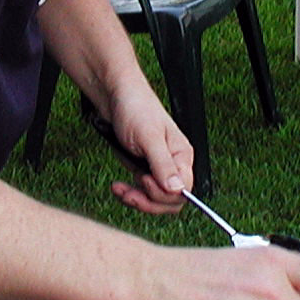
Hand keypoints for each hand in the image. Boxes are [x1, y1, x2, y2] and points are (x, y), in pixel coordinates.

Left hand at [105, 84, 193, 214]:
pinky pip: (142, 193)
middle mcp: (174, 164)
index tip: (144, 181)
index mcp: (182, 156)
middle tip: (130, 192)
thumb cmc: (135, 109)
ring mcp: (158, 168)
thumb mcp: (149, 137)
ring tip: (120, 189)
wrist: (115, 97)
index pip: (184, 191)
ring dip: (138, 200)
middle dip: (149, 201)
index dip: (164, 194)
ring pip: (155, 200)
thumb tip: (177, 189)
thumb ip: (163, 164)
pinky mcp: (144, 169)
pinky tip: (118, 187)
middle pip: (171, 200)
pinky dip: (130, 194)